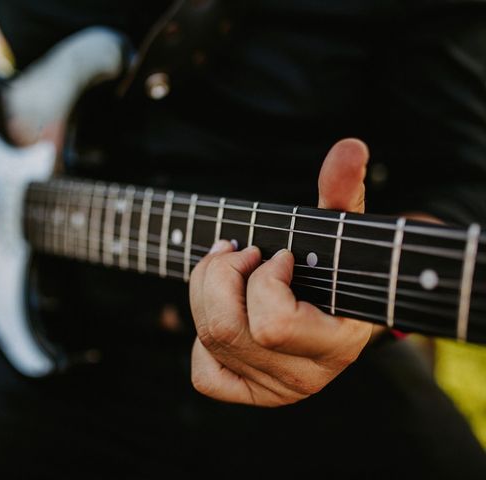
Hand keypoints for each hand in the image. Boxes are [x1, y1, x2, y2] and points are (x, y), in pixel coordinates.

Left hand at [189, 139, 373, 406]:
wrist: (336, 309)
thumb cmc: (333, 266)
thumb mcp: (339, 230)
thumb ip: (343, 192)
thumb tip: (349, 147)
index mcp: (337, 343)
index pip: (274, 325)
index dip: (264, 280)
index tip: (279, 255)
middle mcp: (306, 377)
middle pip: (227, 329)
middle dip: (221, 275)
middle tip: (239, 250)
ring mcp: (275, 390)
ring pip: (210, 339)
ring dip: (206, 288)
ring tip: (226, 263)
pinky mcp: (249, 393)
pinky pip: (204, 376)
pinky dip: (202, 339)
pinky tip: (227, 312)